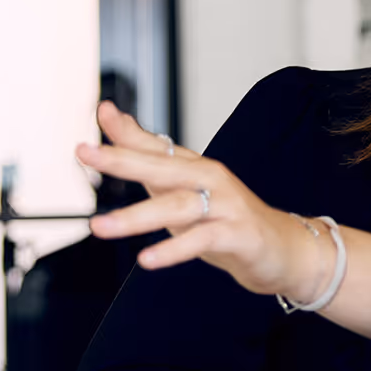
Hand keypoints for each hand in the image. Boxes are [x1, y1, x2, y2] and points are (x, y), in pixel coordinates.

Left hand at [77, 102, 330, 304]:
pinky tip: (147, 259)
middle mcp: (211, 179)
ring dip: (135, 217)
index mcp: (196, 168)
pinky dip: (174, 249)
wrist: (284, 249)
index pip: (157, 144)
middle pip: (162, 166)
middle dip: (122, 159)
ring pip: (177, 206)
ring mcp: (226, 205)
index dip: (126, 130)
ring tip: (100, 227)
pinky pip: (202, 239)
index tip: (100, 111)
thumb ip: (148, 161)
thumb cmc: (227, 219)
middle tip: (86, 153)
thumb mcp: (183, 192)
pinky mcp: (238, 234)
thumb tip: (113, 125)